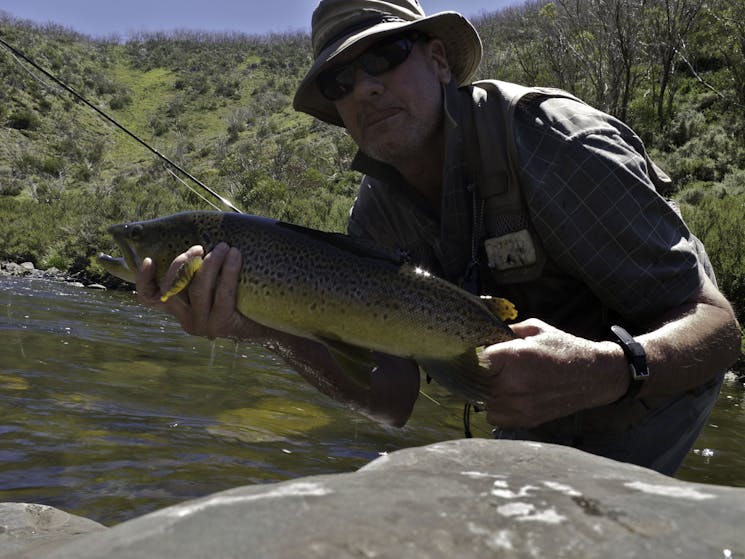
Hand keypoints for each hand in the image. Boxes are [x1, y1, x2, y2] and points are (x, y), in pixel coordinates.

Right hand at [135, 242, 262, 339]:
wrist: (270, 324)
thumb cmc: (243, 297)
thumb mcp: (217, 283)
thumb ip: (201, 270)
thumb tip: (198, 238)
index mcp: (181, 310)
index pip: (150, 298)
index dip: (143, 280)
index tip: (148, 259)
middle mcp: (187, 320)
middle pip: (171, 290)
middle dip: (182, 263)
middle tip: (199, 247)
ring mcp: (203, 325)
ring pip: (198, 290)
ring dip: (211, 263)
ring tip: (225, 246)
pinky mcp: (222, 326)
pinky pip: (222, 293)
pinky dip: (228, 271)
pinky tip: (235, 255)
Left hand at [480, 318, 627, 428]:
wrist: (594, 376)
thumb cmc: (564, 348)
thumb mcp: (535, 330)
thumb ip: (506, 332)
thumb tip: (483, 335)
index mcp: (515, 358)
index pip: (476, 359)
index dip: (475, 354)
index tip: (480, 351)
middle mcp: (513, 384)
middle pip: (476, 381)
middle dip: (478, 372)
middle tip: (488, 366)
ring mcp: (519, 405)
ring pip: (482, 400)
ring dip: (485, 390)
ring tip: (498, 380)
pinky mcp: (525, 420)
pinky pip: (494, 416)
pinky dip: (495, 407)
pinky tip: (506, 395)